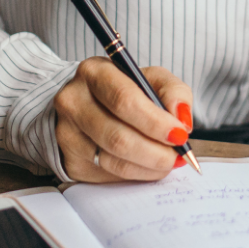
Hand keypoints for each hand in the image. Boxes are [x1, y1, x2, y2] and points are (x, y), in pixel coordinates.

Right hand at [54, 58, 193, 181]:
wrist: (87, 103)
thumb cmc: (124, 90)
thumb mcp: (152, 79)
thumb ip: (173, 92)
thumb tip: (182, 120)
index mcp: (94, 72)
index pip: (124, 100)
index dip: (155, 122)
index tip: (180, 134)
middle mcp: (73, 102)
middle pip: (117, 137)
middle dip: (156, 152)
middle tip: (178, 156)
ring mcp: (66, 134)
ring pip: (113, 161)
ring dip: (149, 167)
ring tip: (169, 162)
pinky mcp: (70, 160)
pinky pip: (108, 175)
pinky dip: (136, 174)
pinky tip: (148, 166)